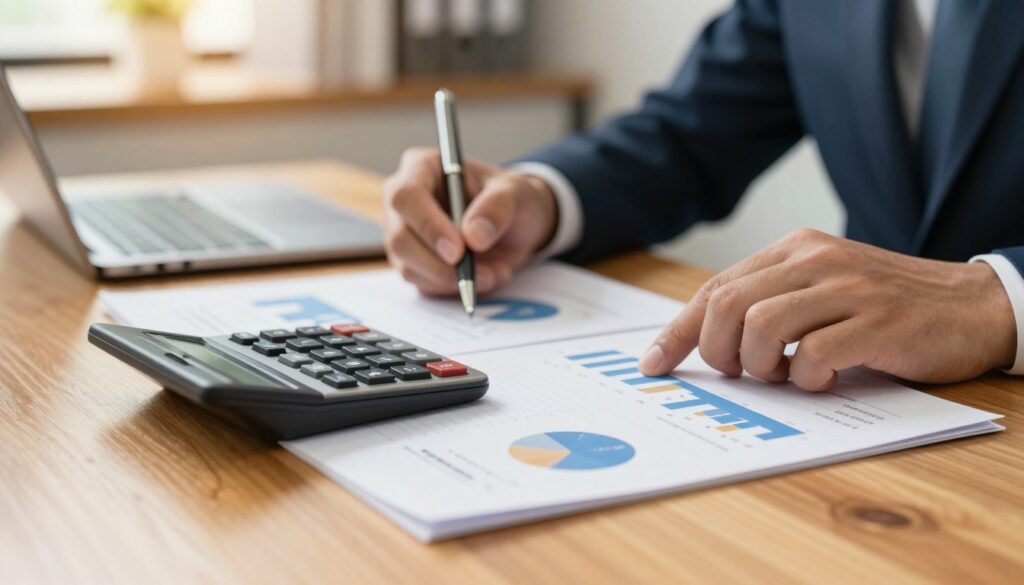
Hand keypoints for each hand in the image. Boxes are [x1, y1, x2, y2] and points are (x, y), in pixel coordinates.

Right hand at [382, 148, 557, 294]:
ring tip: (494, 273)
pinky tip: (485, 277)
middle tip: (475, 274)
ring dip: (453, 280)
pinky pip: (424, 285)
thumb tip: (473, 236)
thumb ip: (497, 208)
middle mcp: (405, 202)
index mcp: (422, 168)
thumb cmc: (511, 199)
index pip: (407, 196)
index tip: (458, 250)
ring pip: (409, 267)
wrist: (517, 226)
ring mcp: (405, 235)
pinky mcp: (414, 264)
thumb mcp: (517, 194)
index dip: (428, 225)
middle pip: (400, 238)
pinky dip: (456, 288)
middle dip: (438, 263)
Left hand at [639, 229, 1016, 389]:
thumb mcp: (820, 288)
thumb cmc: (884, 305)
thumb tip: (703, 340)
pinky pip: (813, 355)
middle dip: (717, 351)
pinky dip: (807, 379)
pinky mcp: (877, 322)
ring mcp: (847, 288)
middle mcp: (815, 260)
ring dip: (761, 366)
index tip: (654, 364)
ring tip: (785, 374)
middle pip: (727, 306)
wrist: (972, 305)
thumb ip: (768, 302)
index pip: (716, 289)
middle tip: (741, 372)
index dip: (678, 331)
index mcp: (794, 248)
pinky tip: (823, 379)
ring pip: (761, 326)